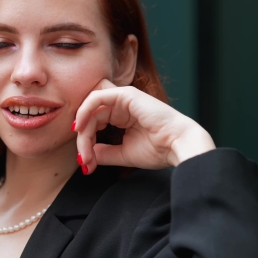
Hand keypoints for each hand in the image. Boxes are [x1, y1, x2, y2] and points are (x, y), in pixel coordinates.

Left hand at [73, 79, 215, 172]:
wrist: (178, 147)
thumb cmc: (159, 150)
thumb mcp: (123, 153)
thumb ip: (104, 153)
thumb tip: (86, 156)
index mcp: (122, 116)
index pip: (94, 124)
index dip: (85, 143)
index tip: (85, 164)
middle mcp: (121, 105)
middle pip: (90, 118)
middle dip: (83, 141)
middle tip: (84, 160)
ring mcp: (124, 98)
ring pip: (91, 110)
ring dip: (84, 132)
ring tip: (85, 152)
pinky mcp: (126, 94)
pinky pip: (97, 98)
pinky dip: (84, 111)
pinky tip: (79, 127)